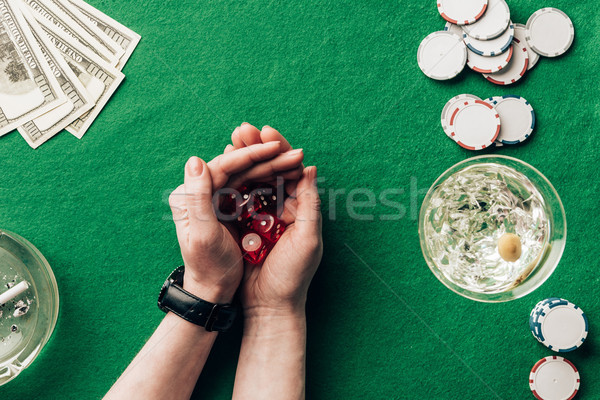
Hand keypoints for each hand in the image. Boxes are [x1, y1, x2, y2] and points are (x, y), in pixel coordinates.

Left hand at [168, 139, 304, 303]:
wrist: (212, 291)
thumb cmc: (208, 267)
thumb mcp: (203, 233)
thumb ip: (197, 196)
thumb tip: (195, 159)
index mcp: (189, 194)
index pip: (222, 165)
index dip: (249, 154)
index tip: (275, 147)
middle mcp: (200, 191)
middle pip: (236, 167)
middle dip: (266, 157)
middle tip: (294, 151)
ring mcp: (215, 198)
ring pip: (246, 174)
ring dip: (271, 166)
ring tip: (295, 159)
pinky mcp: (228, 207)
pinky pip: (250, 186)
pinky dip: (269, 179)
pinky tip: (287, 174)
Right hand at [228, 124, 322, 315]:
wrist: (269, 307)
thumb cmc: (293, 276)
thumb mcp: (307, 240)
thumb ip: (310, 205)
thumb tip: (311, 168)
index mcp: (301, 208)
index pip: (291, 171)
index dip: (280, 150)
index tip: (266, 131)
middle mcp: (282, 208)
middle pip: (269, 170)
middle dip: (257, 148)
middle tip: (242, 129)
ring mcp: (261, 216)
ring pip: (252, 181)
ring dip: (242, 160)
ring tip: (230, 141)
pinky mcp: (243, 226)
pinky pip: (237, 199)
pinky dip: (231, 182)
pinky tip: (220, 166)